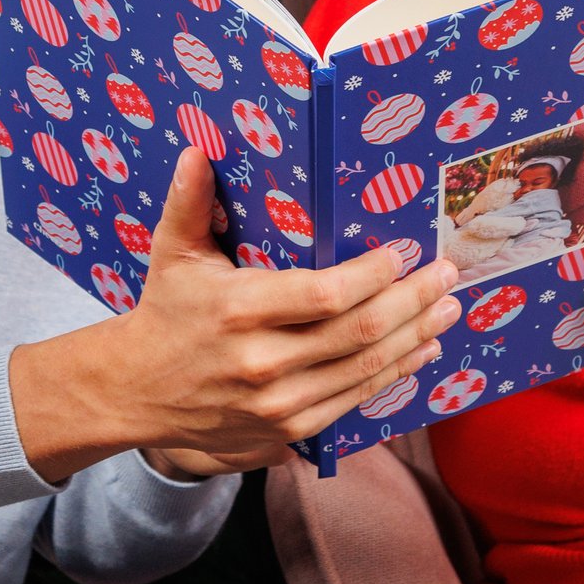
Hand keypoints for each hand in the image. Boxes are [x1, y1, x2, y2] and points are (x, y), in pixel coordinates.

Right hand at [11, 150, 460, 482]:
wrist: (136, 393)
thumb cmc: (165, 312)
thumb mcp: (173, 253)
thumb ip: (190, 202)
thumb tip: (200, 150)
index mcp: (239, 311)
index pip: (327, 294)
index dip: (375, 275)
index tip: (405, 252)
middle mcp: (263, 363)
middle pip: (360, 333)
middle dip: (414, 301)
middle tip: (447, 275)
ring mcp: (279, 404)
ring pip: (365, 370)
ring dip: (415, 338)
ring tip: (447, 309)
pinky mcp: (289, 432)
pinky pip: (355, 402)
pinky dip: (394, 375)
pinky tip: (419, 351)